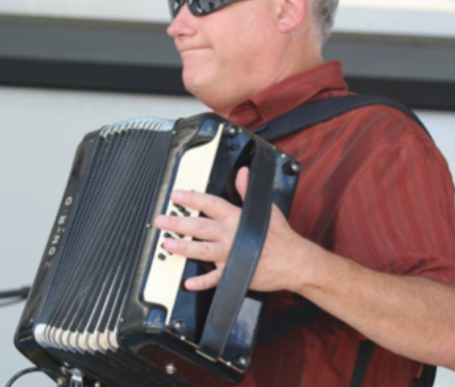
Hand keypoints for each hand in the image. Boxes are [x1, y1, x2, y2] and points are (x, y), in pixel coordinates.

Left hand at [154, 167, 306, 291]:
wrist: (293, 261)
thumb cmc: (280, 234)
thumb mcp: (264, 207)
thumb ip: (247, 191)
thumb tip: (242, 173)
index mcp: (236, 217)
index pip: (210, 203)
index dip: (191, 198)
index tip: (176, 195)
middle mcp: (230, 234)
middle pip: (200, 226)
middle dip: (178, 222)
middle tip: (161, 220)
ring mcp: (230, 254)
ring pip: (202, 250)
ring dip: (183, 247)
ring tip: (168, 243)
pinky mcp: (233, 272)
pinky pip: (214, 279)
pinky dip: (201, 282)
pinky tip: (188, 282)